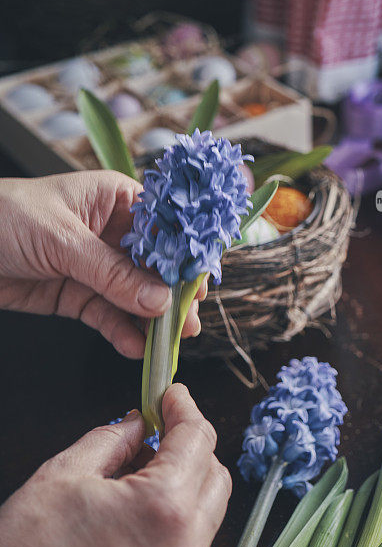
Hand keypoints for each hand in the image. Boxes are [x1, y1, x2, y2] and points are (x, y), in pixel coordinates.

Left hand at [0, 171, 207, 357]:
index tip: (198, 282)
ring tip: (167, 341)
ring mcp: (94, 266)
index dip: (182, 254)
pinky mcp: (76, 295)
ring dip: (149, 318)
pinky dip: (121, 332)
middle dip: (170, 293)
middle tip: (188, 319)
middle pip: (152, 265)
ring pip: (132, 295)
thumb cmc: (3, 216)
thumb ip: (112, 273)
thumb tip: (158, 299)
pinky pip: (106, 315)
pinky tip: (134, 346)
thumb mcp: (62, 239)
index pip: (162, 226)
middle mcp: (111, 232)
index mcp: (115, 200)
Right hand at [0, 384, 230, 546]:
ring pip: (210, 507)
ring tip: (144, 464)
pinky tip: (142, 499)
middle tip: (160, 424)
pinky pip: (193, 537)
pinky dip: (179, 510)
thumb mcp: (67, 472)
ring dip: (188, 476)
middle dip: (192, 442)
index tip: (171, 395)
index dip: (185, 408)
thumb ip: (115, 438)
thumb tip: (140, 422)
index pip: (198, 440)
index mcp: (162, 508)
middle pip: (216, 474)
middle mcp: (183, 546)